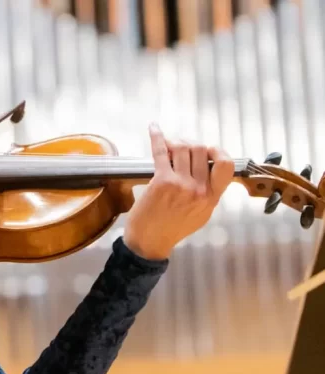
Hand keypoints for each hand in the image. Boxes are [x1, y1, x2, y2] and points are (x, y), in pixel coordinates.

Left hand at [123, 123, 233, 259]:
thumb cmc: (172, 229)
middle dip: (191, 143)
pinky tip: (154, 128)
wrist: (149, 242)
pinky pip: (160, 152)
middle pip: (201, 150)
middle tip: (181, 147)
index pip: (226, 165)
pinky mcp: (161, 181)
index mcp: (212, 197)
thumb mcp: (201, 214)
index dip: (218, 151)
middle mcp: (199, 189)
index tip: (208, 150)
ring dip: (175, 141)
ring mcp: (181, 184)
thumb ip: (208, 193)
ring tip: (169, 145)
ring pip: (183, 147)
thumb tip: (208, 170)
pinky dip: (157, 137)